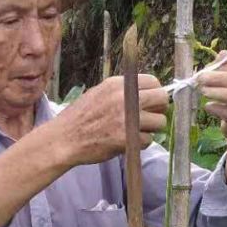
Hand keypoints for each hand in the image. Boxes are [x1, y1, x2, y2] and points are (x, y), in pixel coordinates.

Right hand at [52, 74, 168, 164]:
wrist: (64, 138)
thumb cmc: (80, 118)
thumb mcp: (99, 94)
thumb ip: (122, 92)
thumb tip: (147, 94)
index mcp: (117, 85)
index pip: (153, 82)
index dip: (156, 93)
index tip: (152, 103)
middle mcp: (124, 98)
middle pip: (162, 99)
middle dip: (159, 110)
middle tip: (150, 118)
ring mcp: (126, 118)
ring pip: (159, 122)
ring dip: (150, 129)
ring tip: (135, 132)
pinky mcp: (126, 138)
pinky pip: (148, 140)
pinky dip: (140, 144)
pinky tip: (126, 142)